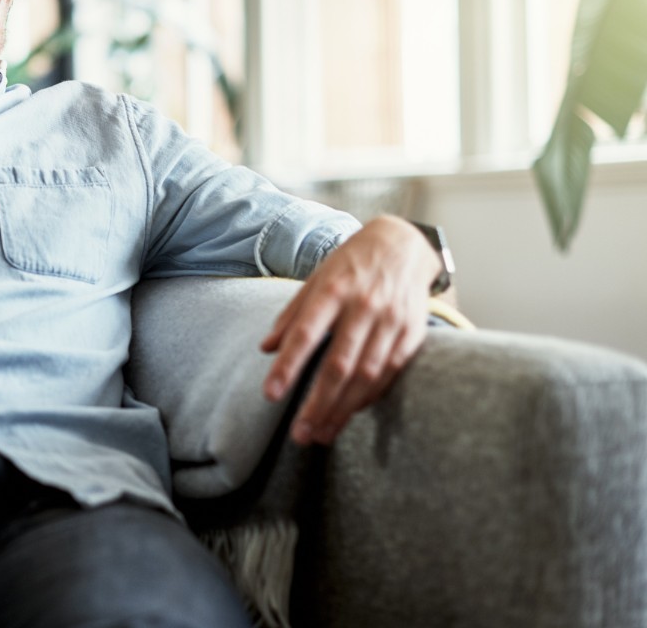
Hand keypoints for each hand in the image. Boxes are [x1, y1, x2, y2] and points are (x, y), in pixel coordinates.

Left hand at [260, 215, 439, 445]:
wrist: (403, 245)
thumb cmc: (350, 265)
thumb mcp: (315, 279)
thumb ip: (292, 314)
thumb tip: (266, 348)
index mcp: (333, 290)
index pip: (306, 334)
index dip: (288, 366)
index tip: (270, 394)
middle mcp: (363, 307)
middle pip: (338, 364)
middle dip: (318, 404)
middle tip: (300, 435)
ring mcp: (391, 321)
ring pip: (366, 375)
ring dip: (343, 410)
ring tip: (322, 434)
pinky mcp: (412, 333)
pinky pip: (390, 373)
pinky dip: (370, 396)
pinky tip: (351, 413)